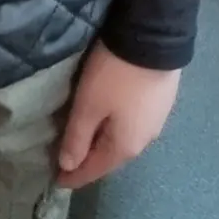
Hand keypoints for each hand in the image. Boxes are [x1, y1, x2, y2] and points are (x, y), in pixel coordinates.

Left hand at [57, 42, 179, 189]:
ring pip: (123, 140)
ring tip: (86, 136)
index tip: (56, 180)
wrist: (155, 37)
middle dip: (88, 160)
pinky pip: (134, 123)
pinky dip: (117, 126)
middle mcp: (145, 141)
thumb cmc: (115, 75)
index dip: (73, 177)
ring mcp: (157, 121)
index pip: (93, 171)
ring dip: (103, 141)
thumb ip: (77, 138)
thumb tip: (68, 166)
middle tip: (67, 157)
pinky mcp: (162, 101)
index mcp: (125, 147)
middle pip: (110, 157)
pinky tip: (111, 117)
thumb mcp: (88, 105)